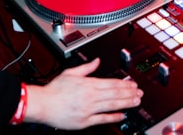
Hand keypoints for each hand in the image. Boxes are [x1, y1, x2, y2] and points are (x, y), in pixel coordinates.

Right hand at [26, 58, 142, 129]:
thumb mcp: (71, 73)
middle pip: (115, 93)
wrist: (42, 104)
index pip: (111, 83)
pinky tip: (122, 115)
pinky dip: (113, 117)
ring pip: (112, 105)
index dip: (124, 84)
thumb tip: (97, 60)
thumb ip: (86, 67)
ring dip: (126, 103)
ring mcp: (89, 109)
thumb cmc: (54, 90)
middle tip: (139, 93)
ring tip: (136, 102)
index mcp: (88, 84)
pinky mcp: (85, 121)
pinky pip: (102, 119)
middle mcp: (91, 96)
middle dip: (129, 93)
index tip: (133, 84)